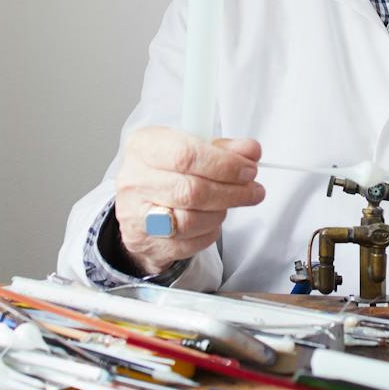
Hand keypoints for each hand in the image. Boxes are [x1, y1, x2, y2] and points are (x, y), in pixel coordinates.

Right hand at [113, 127, 262, 275]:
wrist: (140, 205)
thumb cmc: (169, 171)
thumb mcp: (193, 148)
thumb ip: (224, 149)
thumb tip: (250, 151)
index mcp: (143, 146)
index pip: (186, 155)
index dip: (224, 164)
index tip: (248, 169)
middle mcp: (134, 180)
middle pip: (191, 190)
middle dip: (232, 192)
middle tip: (253, 190)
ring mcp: (136, 214)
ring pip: (191, 220)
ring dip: (221, 212)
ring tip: (231, 203)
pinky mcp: (146, 242)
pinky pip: (189, 242)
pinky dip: (210, 231)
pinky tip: (212, 219)